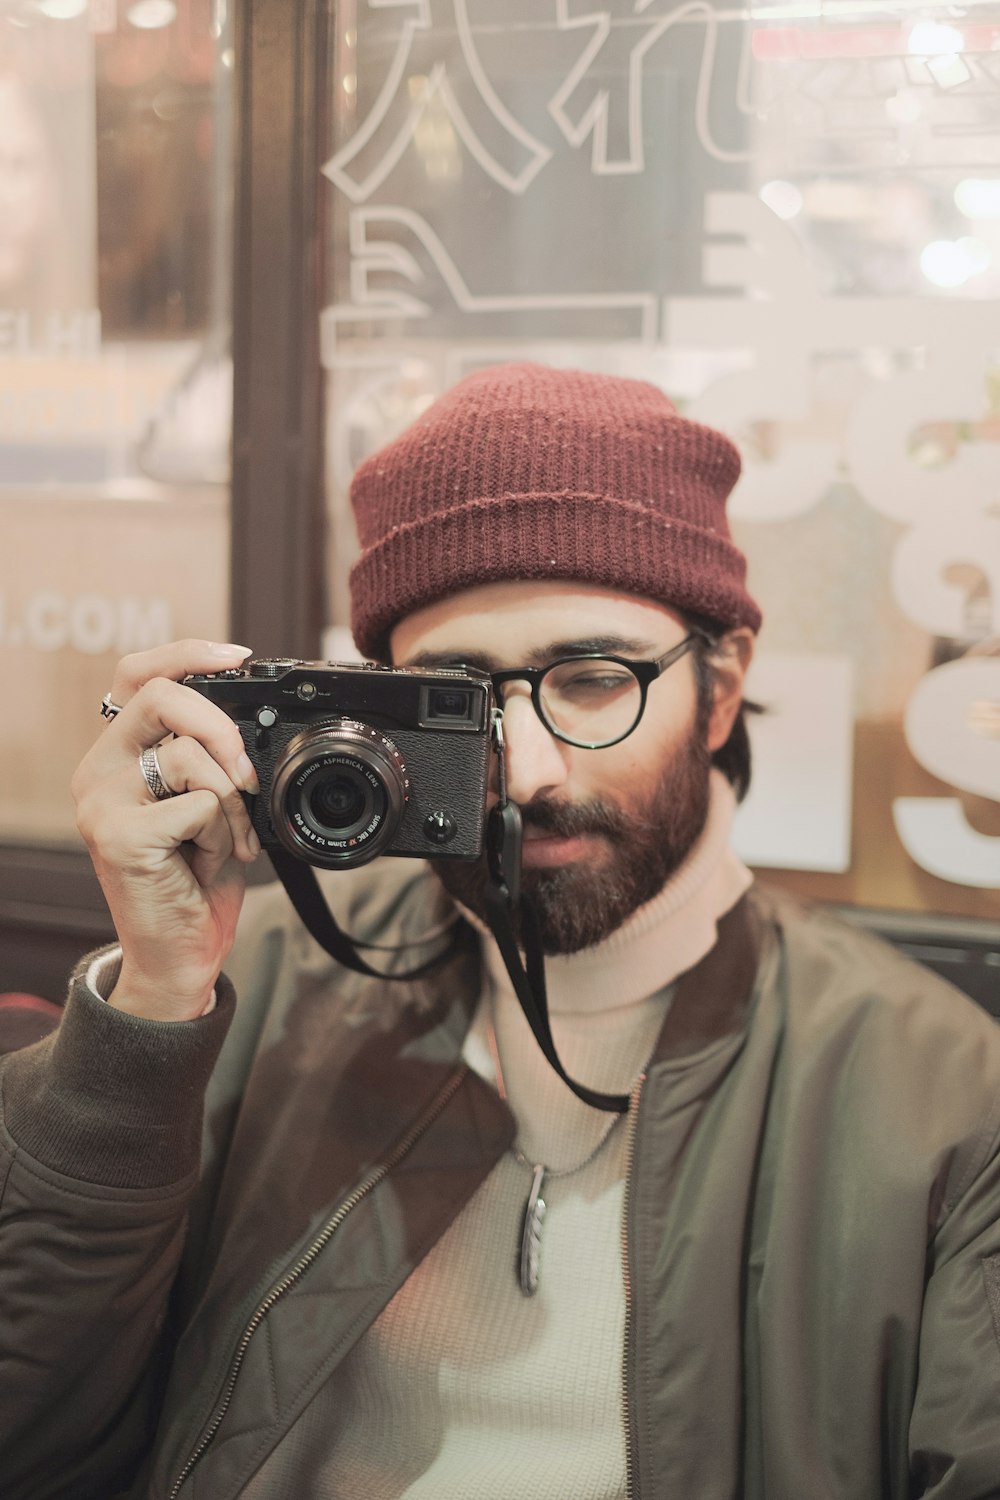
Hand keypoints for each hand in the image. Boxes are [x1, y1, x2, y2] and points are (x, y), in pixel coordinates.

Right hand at [72, 640, 261, 1020]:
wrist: (181, 954)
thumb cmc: (196, 881)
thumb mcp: (209, 804)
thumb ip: (211, 756)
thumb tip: (247, 716)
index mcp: (119, 754)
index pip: (137, 674)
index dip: (187, 654)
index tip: (238, 656)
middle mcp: (99, 771)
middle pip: (160, 694)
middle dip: (222, 725)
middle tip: (247, 772)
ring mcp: (101, 802)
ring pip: (191, 754)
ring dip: (233, 801)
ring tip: (226, 840)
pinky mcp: (118, 834)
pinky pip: (200, 804)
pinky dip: (224, 833)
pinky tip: (209, 862)